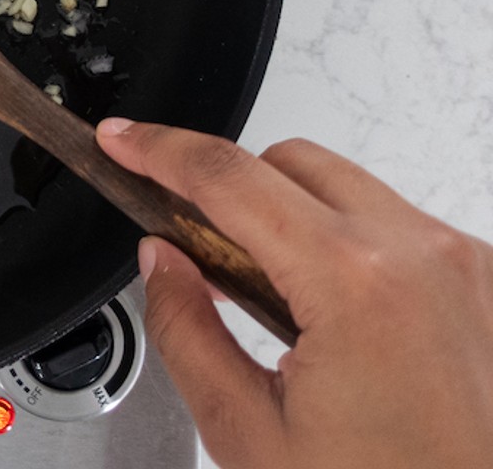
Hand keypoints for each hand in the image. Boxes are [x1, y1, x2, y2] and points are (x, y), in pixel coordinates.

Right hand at [95, 118, 492, 468]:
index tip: (121, 141)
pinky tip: (331, 319)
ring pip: (347, 189)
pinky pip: (397, 228)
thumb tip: (162, 262)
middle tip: (192, 248)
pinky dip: (348, 247)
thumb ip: (186, 331)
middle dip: (229, 189)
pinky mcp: (487, 287)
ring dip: (292, 218)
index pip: (230, 178)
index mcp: (357, 285)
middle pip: (289, 162)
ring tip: (271, 301)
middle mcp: (423, 258)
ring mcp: (467, 270)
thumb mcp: (251, 435)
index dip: (159, 150)